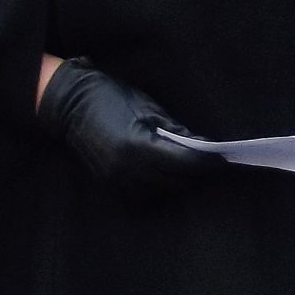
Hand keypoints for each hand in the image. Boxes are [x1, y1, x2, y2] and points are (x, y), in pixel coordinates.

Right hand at [34, 58, 223, 194]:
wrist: (71, 104)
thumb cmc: (113, 98)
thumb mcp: (150, 109)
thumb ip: (177, 133)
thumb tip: (205, 148)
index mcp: (137, 145)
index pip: (184, 162)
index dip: (207, 162)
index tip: (223, 159)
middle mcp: (126, 168)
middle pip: (175, 180)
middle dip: (195, 173)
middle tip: (212, 163)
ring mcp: (115, 180)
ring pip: (160, 192)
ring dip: (178, 182)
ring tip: (191, 169)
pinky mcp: (109, 184)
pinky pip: (142, 196)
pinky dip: (159, 188)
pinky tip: (167, 175)